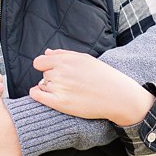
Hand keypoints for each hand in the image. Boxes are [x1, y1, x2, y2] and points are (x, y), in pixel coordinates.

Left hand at [31, 49, 153, 125]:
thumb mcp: (85, 59)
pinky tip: (43, 95)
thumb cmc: (103, 77)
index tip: (52, 71)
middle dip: (53, 77)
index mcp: (66, 60)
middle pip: (44, 74)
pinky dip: (36, 94)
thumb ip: (63, 54)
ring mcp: (60, 88)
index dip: (45, 66)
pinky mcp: (60, 103)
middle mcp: (61, 73)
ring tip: (68, 91)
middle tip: (69, 83)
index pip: (39, 62)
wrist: (118, 97)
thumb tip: (47, 52)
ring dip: (50, 87)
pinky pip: (37, 95)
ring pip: (43, 85)